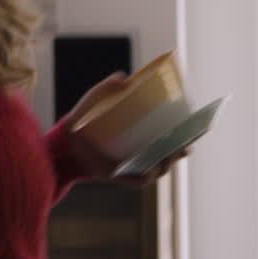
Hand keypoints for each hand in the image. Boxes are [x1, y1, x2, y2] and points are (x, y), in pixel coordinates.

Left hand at [62, 73, 188, 183]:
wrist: (63, 144)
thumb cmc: (83, 120)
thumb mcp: (94, 99)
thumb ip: (107, 86)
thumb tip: (123, 77)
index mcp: (146, 132)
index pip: (173, 133)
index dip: (187, 131)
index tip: (194, 126)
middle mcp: (145, 150)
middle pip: (173, 152)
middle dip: (182, 149)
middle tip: (183, 143)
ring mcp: (136, 165)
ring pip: (161, 167)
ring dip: (168, 162)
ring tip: (168, 155)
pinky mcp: (123, 177)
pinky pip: (141, 181)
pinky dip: (148, 176)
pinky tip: (151, 169)